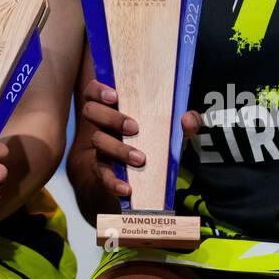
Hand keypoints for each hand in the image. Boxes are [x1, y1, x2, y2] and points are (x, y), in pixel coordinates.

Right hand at [81, 80, 201, 199]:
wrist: (148, 175)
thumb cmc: (159, 139)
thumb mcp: (177, 129)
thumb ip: (188, 121)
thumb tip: (188, 120)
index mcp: (115, 106)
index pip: (94, 90)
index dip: (98, 90)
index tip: (115, 96)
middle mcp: (102, 123)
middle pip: (90, 111)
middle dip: (111, 117)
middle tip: (134, 127)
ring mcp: (101, 146)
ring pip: (98, 140)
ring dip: (118, 148)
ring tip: (140, 158)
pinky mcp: (103, 170)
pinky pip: (103, 175)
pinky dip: (113, 182)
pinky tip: (126, 188)